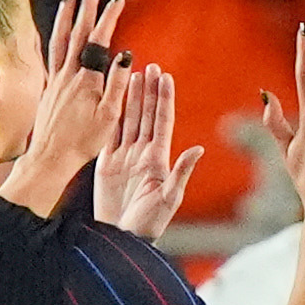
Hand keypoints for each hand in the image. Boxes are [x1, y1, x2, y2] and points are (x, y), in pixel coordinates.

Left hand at [1, 0, 123, 211]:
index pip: (98, 40)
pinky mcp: (49, 87)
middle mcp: (68, 74)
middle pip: (77, 32)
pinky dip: (54, 36)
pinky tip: (55, 29)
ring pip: (59, 39)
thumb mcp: (108, 116)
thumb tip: (125, 55)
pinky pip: (50, 54)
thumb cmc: (83, 142)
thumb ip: (117, 84)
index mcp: (86, 80)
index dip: (108, 17)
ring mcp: (56, 79)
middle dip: (87, 5)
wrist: (50, 158)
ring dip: (66, 15)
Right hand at [94, 62, 204, 238]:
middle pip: (146, 115)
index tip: (165, 76)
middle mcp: (142, 155)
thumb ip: (181, 173)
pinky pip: (110, 134)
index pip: (162, 122)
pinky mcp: (106, 164)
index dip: (163, 99)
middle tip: (149, 66)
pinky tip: (112, 98)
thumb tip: (198, 148)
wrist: (121, 239)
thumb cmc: (148, 225)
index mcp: (158, 160)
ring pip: (128, 120)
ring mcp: (124, 158)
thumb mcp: (168, 200)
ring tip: (132, 73)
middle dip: (148, 91)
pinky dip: (111, 115)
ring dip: (131, 97)